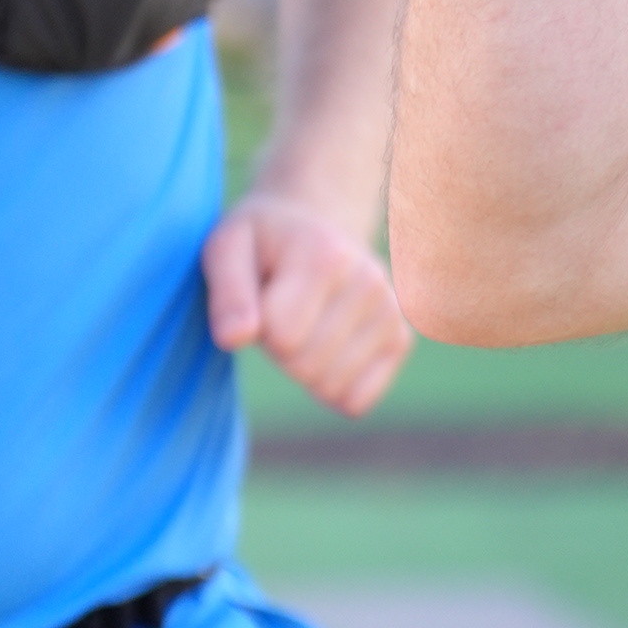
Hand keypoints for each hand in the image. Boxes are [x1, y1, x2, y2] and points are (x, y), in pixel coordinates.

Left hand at [204, 190, 410, 418]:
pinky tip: (326, 347)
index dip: (258, 328)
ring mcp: (392, 314)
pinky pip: (355, 401)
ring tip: (304, 324)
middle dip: (279, 350)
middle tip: (280, 313)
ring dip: (303, 369)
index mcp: (327, 255)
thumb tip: (233, 339)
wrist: (316, 225)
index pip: (282, 338)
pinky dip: (330, 387)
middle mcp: (371, 283)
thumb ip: (227, 293)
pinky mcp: (400, 342)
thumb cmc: (263, 244)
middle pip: (306, 366)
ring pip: (330, 388)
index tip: (262, 297)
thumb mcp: (227, 249)